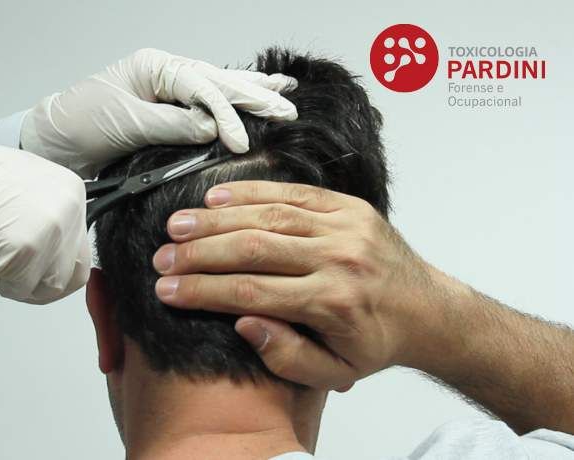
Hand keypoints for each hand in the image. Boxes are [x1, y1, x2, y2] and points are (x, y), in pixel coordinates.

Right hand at [0, 129, 89, 303]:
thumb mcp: (33, 186)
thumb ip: (54, 214)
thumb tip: (60, 248)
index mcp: (74, 194)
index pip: (83, 249)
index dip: (58, 264)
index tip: (39, 266)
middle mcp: (70, 212)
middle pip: (75, 273)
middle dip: (48, 284)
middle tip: (24, 280)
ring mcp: (51, 232)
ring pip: (53, 286)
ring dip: (27, 287)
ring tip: (3, 268)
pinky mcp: (27, 251)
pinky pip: (22, 288)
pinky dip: (4, 285)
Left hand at [20, 48, 297, 178]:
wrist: (52, 143)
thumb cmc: (78, 125)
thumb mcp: (125, 124)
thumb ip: (171, 124)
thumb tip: (211, 129)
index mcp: (154, 67)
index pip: (201, 88)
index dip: (225, 114)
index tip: (241, 140)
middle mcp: (164, 74)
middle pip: (217, 81)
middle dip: (253, 95)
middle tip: (286, 107)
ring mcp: (166, 90)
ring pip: (217, 87)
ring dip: (251, 91)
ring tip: (283, 89)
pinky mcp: (166, 110)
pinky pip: (205, 104)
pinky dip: (230, 103)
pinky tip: (250, 94)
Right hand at [151, 181, 445, 390]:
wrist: (426, 309)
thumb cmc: (376, 341)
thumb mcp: (335, 371)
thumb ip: (287, 356)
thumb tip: (243, 322)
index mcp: (333, 304)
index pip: (252, 292)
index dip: (203, 290)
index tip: (167, 289)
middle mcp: (338, 259)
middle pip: (253, 249)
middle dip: (200, 253)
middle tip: (161, 256)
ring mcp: (344, 226)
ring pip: (268, 216)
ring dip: (216, 220)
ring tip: (177, 226)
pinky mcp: (347, 205)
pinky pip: (292, 192)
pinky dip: (251, 193)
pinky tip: (216, 198)